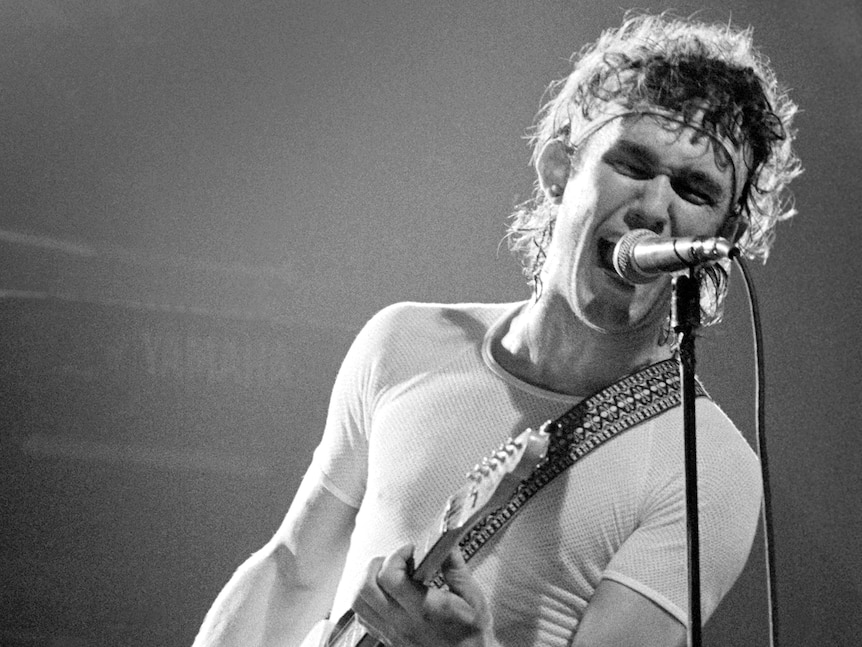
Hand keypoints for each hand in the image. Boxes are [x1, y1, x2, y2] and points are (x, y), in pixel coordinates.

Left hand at [352, 544, 496, 646]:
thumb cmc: (472, 634)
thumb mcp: (474, 598)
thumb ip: (456, 569)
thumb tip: (445, 545)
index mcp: (425, 609)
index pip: (390, 577)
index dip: (397, 555)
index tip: (412, 551)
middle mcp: (403, 622)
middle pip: (366, 587)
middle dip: (378, 564)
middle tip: (397, 561)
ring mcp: (392, 633)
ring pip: (359, 601)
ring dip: (368, 580)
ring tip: (389, 574)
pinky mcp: (388, 639)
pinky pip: (363, 616)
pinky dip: (367, 599)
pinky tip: (385, 593)